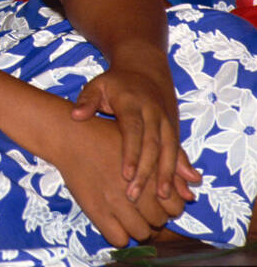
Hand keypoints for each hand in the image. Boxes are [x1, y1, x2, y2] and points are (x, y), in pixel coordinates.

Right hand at [54, 115, 185, 247]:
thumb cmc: (107, 135)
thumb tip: (195, 181)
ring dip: (138, 227)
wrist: (69, 135)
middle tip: (140, 206)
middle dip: (153, 216)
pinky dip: (120, 235)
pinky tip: (114, 222)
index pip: (175, 205)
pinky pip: (118, 238)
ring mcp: (115, 202)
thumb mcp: (143, 142)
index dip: (167, 204)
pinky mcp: (95, 210)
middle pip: (159, 220)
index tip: (155, 199)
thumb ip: (172, 161)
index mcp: (150, 173)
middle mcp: (136, 190)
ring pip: (142, 232)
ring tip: (129, 215)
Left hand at [70, 56, 199, 203]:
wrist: (145, 69)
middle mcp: (153, 114)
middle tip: (135, 195)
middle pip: (153, 146)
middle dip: (146, 172)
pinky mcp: (174, 129)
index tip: (125, 175)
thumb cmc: (115, 83)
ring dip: (168, 175)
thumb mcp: (97, 85)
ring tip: (163, 197)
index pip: (133, 131)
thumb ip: (86, 100)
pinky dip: (184, 169)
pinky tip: (190, 186)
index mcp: (132, 104)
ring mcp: (167, 122)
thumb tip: (75, 116)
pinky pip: (180, 151)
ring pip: (170, 151)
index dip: (131, 154)